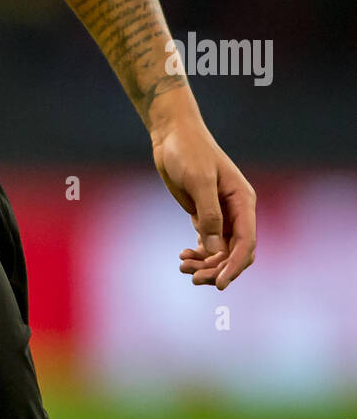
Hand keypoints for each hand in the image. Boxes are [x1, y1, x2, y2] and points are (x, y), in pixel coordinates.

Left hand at [151, 118, 255, 289]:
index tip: (219, 283)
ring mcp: (221, 214)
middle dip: (217, 268)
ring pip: (221, 251)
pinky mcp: (205, 215)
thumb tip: (215, 249)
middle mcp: (236, 211)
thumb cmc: (189, 151)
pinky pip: (208, 244)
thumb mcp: (199, 179)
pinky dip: (199, 254)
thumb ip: (209, 213)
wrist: (172, 135)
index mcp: (243, 201)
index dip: (235, 265)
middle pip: (235, 252)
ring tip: (183, 266)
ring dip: (206, 264)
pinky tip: (183, 256)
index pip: (246, 242)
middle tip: (194, 277)